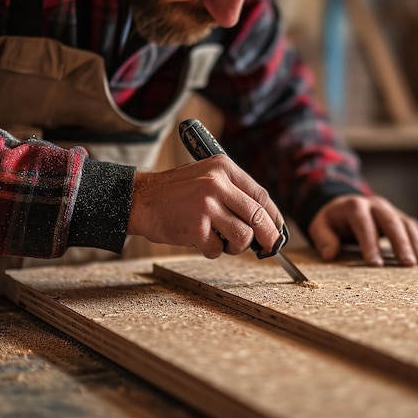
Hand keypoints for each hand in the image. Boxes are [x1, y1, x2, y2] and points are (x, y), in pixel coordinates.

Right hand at [128, 155, 283, 257]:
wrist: (140, 198)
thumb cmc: (176, 192)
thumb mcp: (207, 177)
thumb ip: (233, 193)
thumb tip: (265, 220)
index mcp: (223, 168)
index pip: (261, 195)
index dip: (273, 217)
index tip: (277, 230)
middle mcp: (217, 183)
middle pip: (257, 216)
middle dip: (268, 237)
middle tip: (268, 248)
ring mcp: (206, 205)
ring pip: (243, 236)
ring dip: (236, 246)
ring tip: (221, 240)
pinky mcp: (195, 226)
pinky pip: (218, 249)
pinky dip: (212, 250)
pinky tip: (199, 239)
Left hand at [308, 194, 417, 266]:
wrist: (343, 205)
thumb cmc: (331, 221)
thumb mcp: (319, 226)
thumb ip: (323, 238)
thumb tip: (329, 254)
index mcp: (354, 206)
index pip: (363, 224)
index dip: (369, 243)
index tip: (375, 264)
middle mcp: (376, 205)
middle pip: (391, 221)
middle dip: (400, 243)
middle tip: (408, 264)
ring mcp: (391, 209)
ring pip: (407, 223)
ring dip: (417, 243)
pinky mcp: (400, 217)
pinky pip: (417, 226)